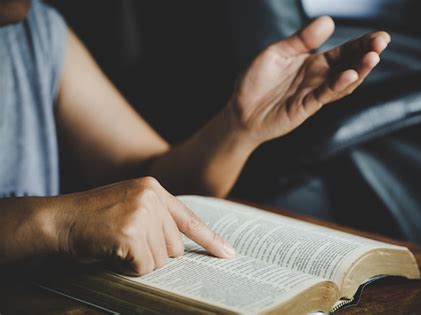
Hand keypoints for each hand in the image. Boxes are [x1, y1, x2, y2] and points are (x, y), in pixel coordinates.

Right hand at [52, 177, 234, 275]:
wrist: (58, 220)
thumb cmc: (93, 220)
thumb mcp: (129, 207)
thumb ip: (156, 220)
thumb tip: (180, 252)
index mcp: (154, 188)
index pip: (190, 219)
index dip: (211, 240)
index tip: (229, 254)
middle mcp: (151, 196)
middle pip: (174, 247)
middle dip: (154, 255)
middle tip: (126, 245)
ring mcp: (141, 212)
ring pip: (160, 260)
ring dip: (139, 262)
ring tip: (116, 246)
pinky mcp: (130, 231)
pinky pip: (143, 266)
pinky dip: (127, 268)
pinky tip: (111, 252)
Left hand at [228, 16, 389, 144]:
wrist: (240, 110)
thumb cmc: (256, 81)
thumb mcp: (277, 53)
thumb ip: (301, 40)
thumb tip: (328, 21)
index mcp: (312, 62)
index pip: (343, 52)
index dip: (361, 44)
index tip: (380, 36)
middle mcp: (317, 78)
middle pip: (348, 66)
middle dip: (367, 55)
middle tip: (382, 43)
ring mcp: (313, 93)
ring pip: (342, 82)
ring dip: (358, 70)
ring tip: (373, 57)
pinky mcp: (305, 107)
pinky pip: (324, 95)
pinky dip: (337, 85)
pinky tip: (349, 74)